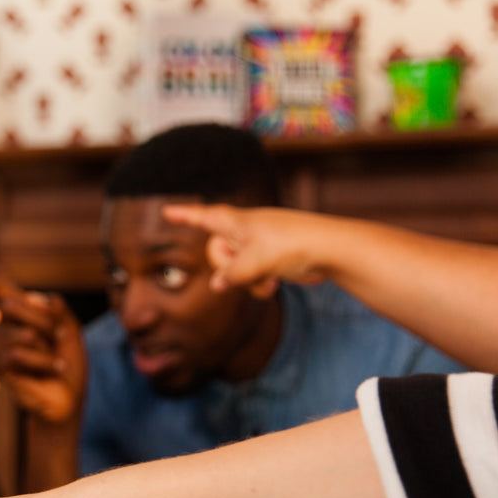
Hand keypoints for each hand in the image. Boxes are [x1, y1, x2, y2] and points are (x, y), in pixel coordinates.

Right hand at [0, 256, 85, 421]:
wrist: (67, 399)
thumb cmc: (68, 363)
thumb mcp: (70, 331)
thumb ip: (58, 311)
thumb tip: (40, 297)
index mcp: (19, 314)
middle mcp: (4, 328)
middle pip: (12, 305)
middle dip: (46, 322)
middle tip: (60, 341)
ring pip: (22, 332)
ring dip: (48, 349)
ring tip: (56, 361)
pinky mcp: (0, 368)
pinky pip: (17, 355)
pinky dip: (43, 362)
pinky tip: (50, 373)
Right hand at [161, 204, 326, 293]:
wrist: (331, 249)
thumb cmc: (291, 245)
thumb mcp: (252, 262)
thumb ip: (230, 275)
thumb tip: (218, 284)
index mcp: (237, 221)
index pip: (202, 216)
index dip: (183, 216)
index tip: (165, 212)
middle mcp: (245, 230)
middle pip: (217, 251)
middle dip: (227, 266)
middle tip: (245, 268)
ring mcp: (259, 245)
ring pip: (236, 268)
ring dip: (247, 279)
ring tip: (267, 280)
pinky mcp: (273, 259)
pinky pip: (254, 275)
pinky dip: (261, 283)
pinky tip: (275, 285)